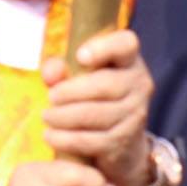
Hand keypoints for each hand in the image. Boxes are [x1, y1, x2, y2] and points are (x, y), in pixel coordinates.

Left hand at [40, 27, 153, 185]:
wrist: (120, 139)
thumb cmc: (92, 96)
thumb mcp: (75, 75)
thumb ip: (58, 68)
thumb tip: (51, 75)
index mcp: (128, 59)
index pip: (125, 44)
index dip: (103, 48)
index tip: (80, 56)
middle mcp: (139, 84)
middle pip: (105, 84)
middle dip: (71, 92)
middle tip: (50, 96)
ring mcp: (135, 114)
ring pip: (97, 115)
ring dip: (64, 117)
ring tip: (47, 116)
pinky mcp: (124, 141)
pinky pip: (92, 140)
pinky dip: (66, 139)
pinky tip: (51, 136)